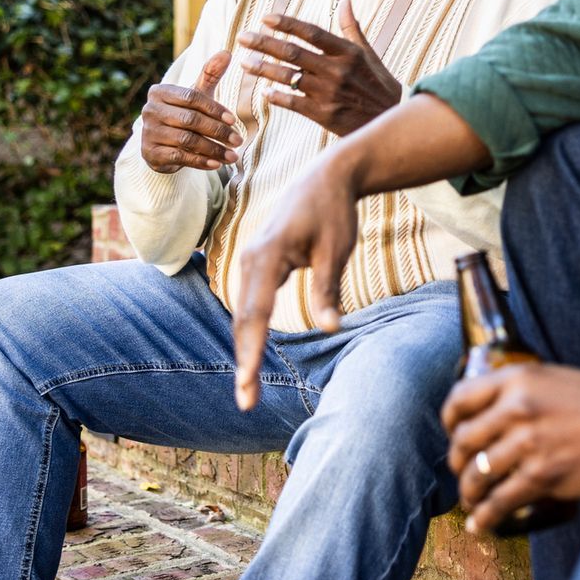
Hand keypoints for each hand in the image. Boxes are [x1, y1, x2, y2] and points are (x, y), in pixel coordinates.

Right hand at [140, 52, 241, 172]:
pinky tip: (217, 164)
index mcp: (160, 92)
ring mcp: (148, 132)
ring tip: (233, 155)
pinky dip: (200, 161)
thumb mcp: (196, 95)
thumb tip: (228, 51)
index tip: (234, 120)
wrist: (162, 145)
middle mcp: (150, 110)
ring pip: (187, 140)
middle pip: (190, 120)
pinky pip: (179, 157)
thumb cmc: (183, 114)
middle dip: (218, 131)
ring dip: (213, 149)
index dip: (214, 109)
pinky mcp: (150, 153)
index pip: (191, 98)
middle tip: (238, 140)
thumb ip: (210, 74)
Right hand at [232, 153, 361, 408]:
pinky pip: (249, 301)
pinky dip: (249, 330)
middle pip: (243, 318)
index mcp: (269, 254)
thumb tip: (331, 327)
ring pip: (243, 312)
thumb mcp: (337, 249)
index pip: (256, 312)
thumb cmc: (335, 212)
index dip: (251, 351)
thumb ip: (328, 288)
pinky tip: (252, 354)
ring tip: (248, 387)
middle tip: (246, 401)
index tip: (248, 383)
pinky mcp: (257, 261)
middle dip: (244, 360)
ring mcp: (250, 259)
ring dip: (245, 348)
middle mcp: (251, 258)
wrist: (327, 177)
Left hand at [237, 3, 402, 136]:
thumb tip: (345, 1)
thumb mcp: (368, 54)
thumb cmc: (378, 84)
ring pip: (288, 77)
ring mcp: (329, 92)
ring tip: (245, 63)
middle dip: (264, 44)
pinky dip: (276, 96)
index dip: (287, 23)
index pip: (311, 32)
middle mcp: (336, 69)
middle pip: (292, 52)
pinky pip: (293, 102)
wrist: (390, 120)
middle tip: (242, 38)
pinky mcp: (324, 115)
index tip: (265, 18)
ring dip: (263, 69)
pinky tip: (263, 92)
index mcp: (347, 52)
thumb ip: (351, 27)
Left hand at [442, 364, 579, 533]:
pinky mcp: (542, 476)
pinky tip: (481, 525)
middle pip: (463, 441)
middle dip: (457, 463)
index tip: (453, 434)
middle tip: (464, 473)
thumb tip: (494, 414)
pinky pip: (499, 502)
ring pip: (476, 475)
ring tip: (472, 502)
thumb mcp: (556, 380)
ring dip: (468, 494)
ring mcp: (528, 443)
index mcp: (518, 379)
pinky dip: (484, 518)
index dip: (449, 421)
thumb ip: (522, 392)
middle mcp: (516, 409)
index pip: (460, 398)